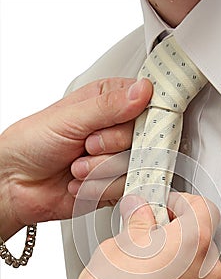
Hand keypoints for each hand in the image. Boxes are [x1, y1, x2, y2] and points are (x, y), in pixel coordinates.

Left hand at [0, 78, 151, 239]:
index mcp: (107, 103)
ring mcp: (116, 159)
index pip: (146, 103)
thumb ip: (110, 106)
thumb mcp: (70, 118)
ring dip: (100, 170)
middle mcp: (115, 130)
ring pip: (134, 165)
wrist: (15, 183)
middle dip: (110, 146)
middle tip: (87, 144)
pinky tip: (81, 182)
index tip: (124, 124)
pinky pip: (124, 187)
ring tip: (77, 166)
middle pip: (143, 138)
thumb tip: (143, 90)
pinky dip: (99, 188)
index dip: (141, 116)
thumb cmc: (32, 143)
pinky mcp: (114, 184)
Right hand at [0, 193, 220, 278]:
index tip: (164, 206)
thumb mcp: (117, 248)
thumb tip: (140, 214)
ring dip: (176, 267)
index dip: (179, 203)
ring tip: (143, 274)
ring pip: (196, 272)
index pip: (200, 207)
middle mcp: (208, 272)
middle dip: (175, 237)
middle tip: (147, 239)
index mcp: (192, 243)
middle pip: (199, 241)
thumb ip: (138, 225)